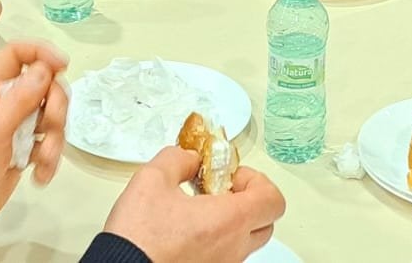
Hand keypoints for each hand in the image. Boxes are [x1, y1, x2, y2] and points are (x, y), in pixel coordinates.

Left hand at [0, 41, 70, 229]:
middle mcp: (4, 101)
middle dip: (54, 105)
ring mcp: (17, 124)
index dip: (40, 53)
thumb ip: (19, 100)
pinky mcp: (27, 145)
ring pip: (51, 113)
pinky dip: (51, 157)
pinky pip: (49, 140)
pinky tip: (40, 175)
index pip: (16, 54)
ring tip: (43, 160)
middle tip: (49, 127)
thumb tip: (45, 69)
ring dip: (54, 137)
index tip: (63, 66)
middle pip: (44, 84)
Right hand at [103, 148, 286, 262]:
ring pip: (246, 241)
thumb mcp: (152, 179)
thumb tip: (190, 158)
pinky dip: (218, 240)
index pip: (273, 199)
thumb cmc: (138, 237)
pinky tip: (189, 230)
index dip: (257, 181)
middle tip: (221, 191)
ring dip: (233, 222)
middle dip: (249, 201)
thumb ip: (178, 159)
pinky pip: (226, 255)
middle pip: (266, 222)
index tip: (231, 176)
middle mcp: (233, 247)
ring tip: (201, 210)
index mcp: (229, 220)